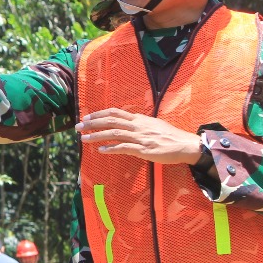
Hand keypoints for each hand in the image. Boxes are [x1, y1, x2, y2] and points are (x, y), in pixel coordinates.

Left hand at [75, 109, 202, 164]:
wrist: (185, 145)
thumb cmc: (169, 136)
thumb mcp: (152, 125)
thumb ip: (138, 124)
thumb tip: (126, 123)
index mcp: (139, 119)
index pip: (114, 112)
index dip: (99, 114)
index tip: (86, 117)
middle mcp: (137, 126)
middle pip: (110, 121)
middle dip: (92, 123)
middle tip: (78, 126)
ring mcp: (140, 137)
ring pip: (114, 133)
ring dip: (97, 136)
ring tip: (83, 138)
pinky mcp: (144, 149)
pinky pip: (124, 148)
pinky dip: (111, 148)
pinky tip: (101, 150)